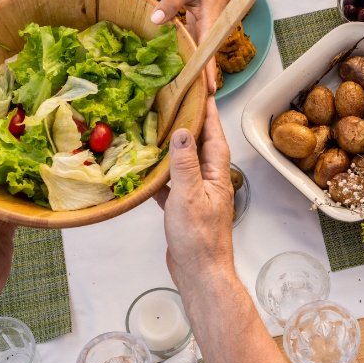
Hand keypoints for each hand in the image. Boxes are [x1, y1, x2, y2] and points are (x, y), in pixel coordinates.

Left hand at [149, 0, 239, 91]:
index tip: (209, 91)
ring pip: (198, 53)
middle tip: (191, 101)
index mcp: (211, 24)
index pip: (209, 53)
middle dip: (199, 79)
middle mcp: (210, 31)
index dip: (208, 72)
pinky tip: (174, 67)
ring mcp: (205, 30)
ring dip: (191, 69)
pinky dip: (185, 55)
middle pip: (205, 59)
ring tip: (181, 91)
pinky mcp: (200, 26)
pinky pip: (192, 44)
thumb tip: (155, 21)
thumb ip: (170, 3)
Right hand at [155, 98, 234, 286]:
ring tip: (157, 129)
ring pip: (185, 164)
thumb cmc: (199, 238)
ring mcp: (198, 194)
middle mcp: (210, 180)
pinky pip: (172, 185)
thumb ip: (185, 163)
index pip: (213, 134)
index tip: (201, 89)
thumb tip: (181, 131)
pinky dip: (161, 175)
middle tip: (175, 103)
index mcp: (216, 173)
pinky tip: (146, 170)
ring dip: (173, 148)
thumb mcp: (189, 195)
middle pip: (200, 145)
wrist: (200, 273)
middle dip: (189, 123)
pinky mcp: (184, 209)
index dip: (208, 111)